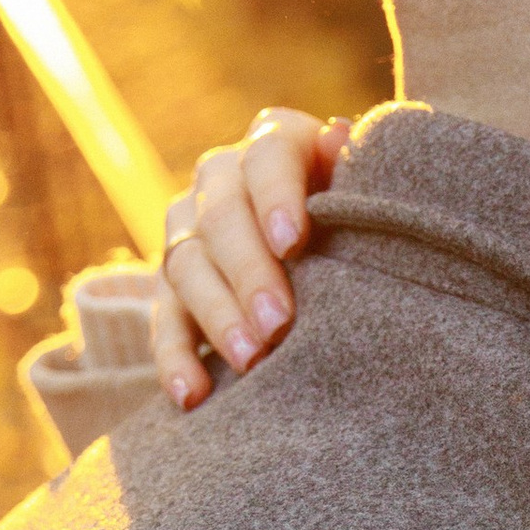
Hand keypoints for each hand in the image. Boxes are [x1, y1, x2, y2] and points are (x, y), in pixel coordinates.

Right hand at [155, 105, 352, 408]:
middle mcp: (223, 177)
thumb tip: (340, 135)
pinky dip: (173, 357)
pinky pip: (162, 317)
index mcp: (277, 143)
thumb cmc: (363, 220)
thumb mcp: (367, 193)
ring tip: (250, 361)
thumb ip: (357, 172)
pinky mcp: (169, 283)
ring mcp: (189, 229)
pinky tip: (190, 394)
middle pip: (221, 217)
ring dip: (217, 316)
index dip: (276, 197)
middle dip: (248, 273)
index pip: (267, 158)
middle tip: (278, 325)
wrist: (329, 249)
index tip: (293, 242)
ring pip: (186, 265)